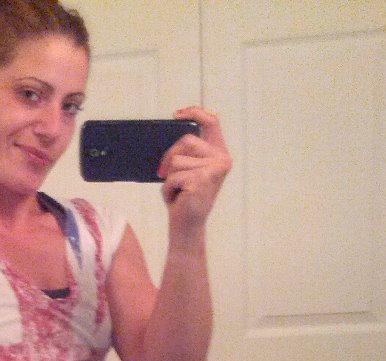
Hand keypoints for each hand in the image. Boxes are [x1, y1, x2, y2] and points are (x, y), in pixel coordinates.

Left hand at [157, 106, 231, 232]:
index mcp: (219, 152)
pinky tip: (176, 197)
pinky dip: (168, 189)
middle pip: (186, 140)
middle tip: (164, 172)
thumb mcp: (188, 169)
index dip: (195, 112)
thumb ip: (186, 151)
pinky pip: (173, 176)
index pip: (212, 122)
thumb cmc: (185, 196)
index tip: (175, 114)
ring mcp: (213, 170)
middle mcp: (221, 159)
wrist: (188, 223)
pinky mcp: (201, 180)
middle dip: (169, 156)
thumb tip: (172, 129)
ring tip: (177, 190)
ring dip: (169, 177)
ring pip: (177, 160)